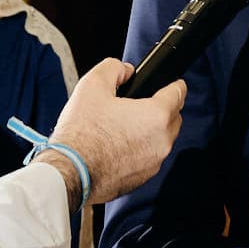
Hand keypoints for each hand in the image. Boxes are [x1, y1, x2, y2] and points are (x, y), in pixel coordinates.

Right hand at [48, 58, 186, 204]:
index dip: (174, 84)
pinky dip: (141, 150)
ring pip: (162, 140)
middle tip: (141, 103)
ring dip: (152, 130)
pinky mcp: (142, 179)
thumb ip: (114, 68)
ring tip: (125, 125)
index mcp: (156, 116)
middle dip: (163, 108)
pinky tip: (119, 145)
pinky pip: (149, 158)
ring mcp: (153, 163)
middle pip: (174, 118)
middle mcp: (161, 142)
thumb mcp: (92, 85)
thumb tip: (125, 70)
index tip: (171, 83)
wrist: (69, 174)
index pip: (178, 93)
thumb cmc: (81, 134)